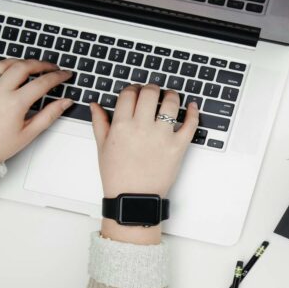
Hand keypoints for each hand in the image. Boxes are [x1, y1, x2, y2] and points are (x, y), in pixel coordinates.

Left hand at [0, 59, 73, 162]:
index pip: (42, 83)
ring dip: (21, 62)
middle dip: (41, 64)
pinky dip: (3, 70)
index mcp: (14, 104)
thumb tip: (65, 103)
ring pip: (5, 63)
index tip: (64, 75)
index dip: (57, 77)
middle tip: (51, 67)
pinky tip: (10, 76)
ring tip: (31, 66)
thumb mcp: (28, 134)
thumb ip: (49, 115)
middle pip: (24, 66)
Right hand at [91, 84, 198, 243]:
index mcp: (121, 126)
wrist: (133, 198)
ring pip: (170, 103)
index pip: (129, 94)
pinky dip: (193, 113)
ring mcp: (161, 137)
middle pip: (149, 93)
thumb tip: (95, 105)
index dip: (133, 89)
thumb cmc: (118, 176)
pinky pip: (190, 124)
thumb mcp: (102, 148)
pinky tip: (192, 107)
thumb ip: (100, 123)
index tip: (136, 91)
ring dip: (171, 95)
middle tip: (153, 91)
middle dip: (151, 88)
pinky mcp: (177, 147)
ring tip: (170, 96)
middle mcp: (142, 128)